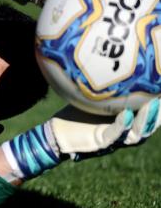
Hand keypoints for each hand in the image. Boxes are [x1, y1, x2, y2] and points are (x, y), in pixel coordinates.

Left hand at [1, 98, 160, 180]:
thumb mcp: (92, 99)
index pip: (146, 116)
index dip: (158, 106)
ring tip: (152, 104)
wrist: (55, 133)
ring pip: (136, 134)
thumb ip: (103, 88)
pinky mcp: (99, 143)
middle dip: (158, 114)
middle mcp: (121, 133)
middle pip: (148, 126)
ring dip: (146, 120)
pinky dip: (122, 126)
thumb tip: (108, 63)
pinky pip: (114, 135)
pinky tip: (127, 115)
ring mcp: (112, 140)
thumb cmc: (74, 114)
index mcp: (122, 123)